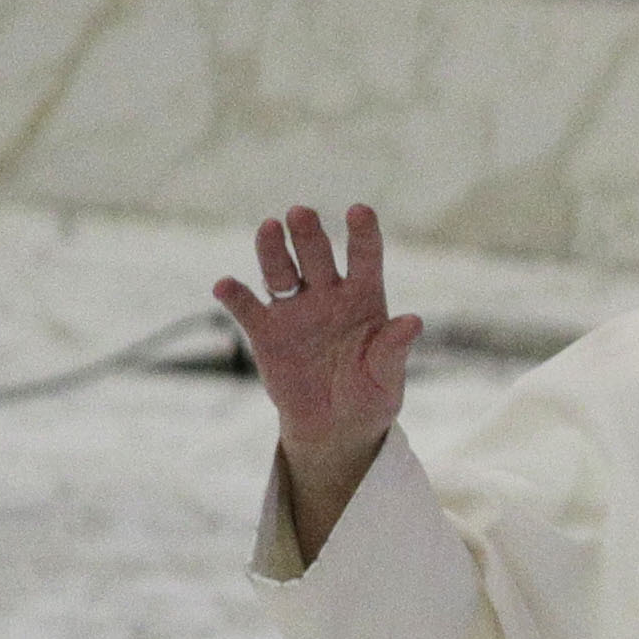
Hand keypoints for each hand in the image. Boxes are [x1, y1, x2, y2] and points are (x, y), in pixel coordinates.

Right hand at [214, 206, 423, 557]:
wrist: (337, 427)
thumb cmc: (370, 395)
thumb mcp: (388, 377)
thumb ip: (394, 349)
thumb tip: (413, 321)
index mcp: (364, 299)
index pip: (364, 258)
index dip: (362, 234)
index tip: (359, 211)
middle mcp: (327, 296)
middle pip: (316, 257)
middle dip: (309, 235)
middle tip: (301, 213)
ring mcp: (294, 311)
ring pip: (280, 271)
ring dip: (272, 250)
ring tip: (269, 228)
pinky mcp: (266, 333)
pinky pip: (248, 309)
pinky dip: (236, 297)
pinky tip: (226, 286)